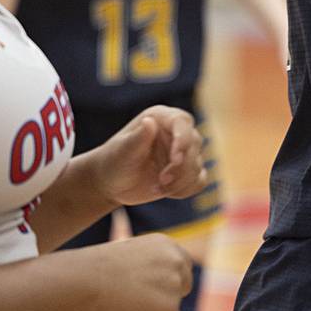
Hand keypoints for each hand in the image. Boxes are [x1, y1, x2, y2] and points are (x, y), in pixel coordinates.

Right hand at [85, 233, 193, 310]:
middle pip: (184, 286)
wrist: (88, 279)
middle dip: (167, 296)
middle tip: (139, 301)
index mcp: (167, 245)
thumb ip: (152, 266)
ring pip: (173, 306)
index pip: (183, 265)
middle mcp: (177, 262)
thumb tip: (161, 286)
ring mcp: (175, 285)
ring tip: (128, 307)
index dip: (169, 280)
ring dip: (155, 310)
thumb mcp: (132, 256)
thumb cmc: (100, 270)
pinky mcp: (169, 308)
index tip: (151, 289)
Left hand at [91, 106, 205, 205]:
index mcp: (161, 118)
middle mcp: (176, 131)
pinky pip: (199, 181)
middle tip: (161, 180)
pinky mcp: (188, 171)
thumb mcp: (122, 151)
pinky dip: (185, 189)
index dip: (183, 139)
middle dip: (180, 167)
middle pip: (194, 145)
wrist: (112, 183)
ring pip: (197, 166)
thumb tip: (149, 122)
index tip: (175, 159)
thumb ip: (137, 138)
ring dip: (179, 182)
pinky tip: (166, 192)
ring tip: (157, 188)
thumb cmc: (114, 161)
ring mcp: (184, 152)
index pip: (182, 122)